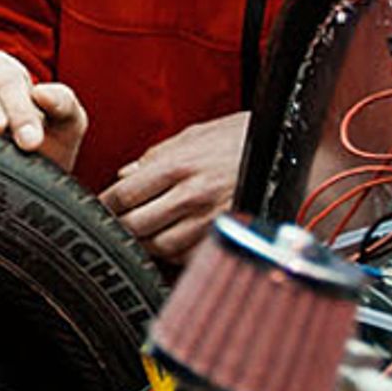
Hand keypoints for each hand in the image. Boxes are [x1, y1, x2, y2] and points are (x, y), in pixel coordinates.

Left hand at [99, 111, 247, 263]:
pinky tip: (174, 240)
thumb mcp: (195, 134)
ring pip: (159, 247)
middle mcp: (192, 194)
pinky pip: (189, 256)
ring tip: (145, 234)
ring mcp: (210, 218)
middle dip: (121, 228)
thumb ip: (156, 155)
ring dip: (147, 243)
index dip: (105, 206)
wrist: (290, 145)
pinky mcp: (227, 235)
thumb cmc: (242, 136)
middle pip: (135, 226)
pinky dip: (176, 253)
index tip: (101, 208)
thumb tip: (125, 173)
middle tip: (117, 225)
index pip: (123, 195)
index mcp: (178, 165)